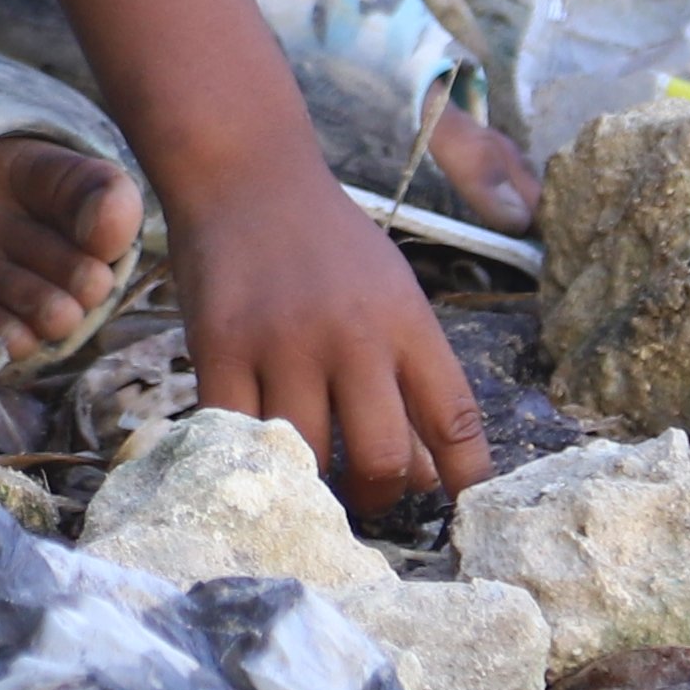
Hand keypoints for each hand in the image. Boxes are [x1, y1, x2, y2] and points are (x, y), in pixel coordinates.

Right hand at [169, 162, 491, 518]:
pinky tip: (257, 460)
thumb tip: (431, 479)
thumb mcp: (392, 295)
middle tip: (366, 499)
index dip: (468, 481)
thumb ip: (413, 379)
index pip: (456, 418)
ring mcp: (284, 343)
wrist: (246, 173)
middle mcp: (353, 335)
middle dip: (380, 498)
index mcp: (407, 322)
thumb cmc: (328, 245)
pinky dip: (250, 460)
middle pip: (382, 458)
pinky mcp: (221, 349)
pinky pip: (238, 436)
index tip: (464, 516)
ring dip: (314, 491)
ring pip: (309, 460)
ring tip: (313, 487)